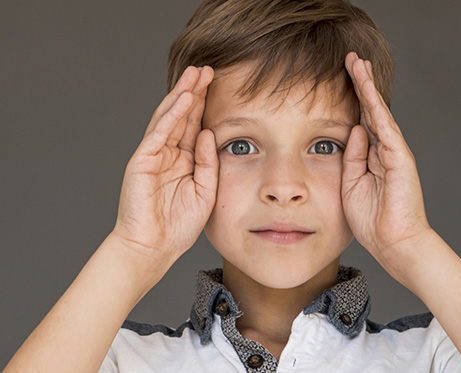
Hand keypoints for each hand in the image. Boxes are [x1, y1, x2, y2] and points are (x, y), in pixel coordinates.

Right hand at [112, 66, 216, 264]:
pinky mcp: (141, 161)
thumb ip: (208, 162)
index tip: (219, 85)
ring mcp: (153, 155)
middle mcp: (168, 154)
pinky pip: (158, 134)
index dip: (205, 106)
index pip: (195, 126)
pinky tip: (183, 99)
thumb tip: (209, 132)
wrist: (154, 248)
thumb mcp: (205, 191)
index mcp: (184, 161)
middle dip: (194, 92)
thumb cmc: (179, 225)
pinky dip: (170, 116)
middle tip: (207, 69)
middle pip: (182, 116)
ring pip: (169, 118)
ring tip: (194, 73)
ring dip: (182, 95)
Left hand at [342, 52, 430, 267]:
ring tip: (358, 64)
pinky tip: (367, 90)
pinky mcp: (400, 159)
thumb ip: (352, 157)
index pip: (361, 121)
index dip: (352, 100)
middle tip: (351, 60)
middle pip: (370, 110)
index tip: (341, 79)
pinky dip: (376, 108)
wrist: (393, 243)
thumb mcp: (351, 184)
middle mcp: (385, 150)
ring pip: (379, 113)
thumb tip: (354, 130)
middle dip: (360, 84)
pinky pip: (386, 128)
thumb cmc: (373, 220)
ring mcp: (394, 153)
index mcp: (372, 157)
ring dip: (367, 88)